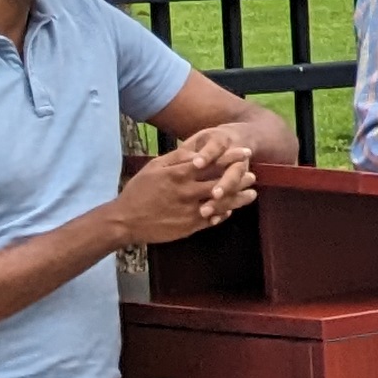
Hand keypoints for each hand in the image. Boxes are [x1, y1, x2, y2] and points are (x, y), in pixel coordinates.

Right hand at [113, 127, 259, 244]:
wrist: (125, 220)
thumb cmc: (139, 190)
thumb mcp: (154, 168)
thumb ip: (177, 159)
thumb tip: (197, 150)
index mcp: (178, 175)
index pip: (211, 163)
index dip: (230, 157)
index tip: (244, 152)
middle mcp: (187, 192)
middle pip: (221, 183)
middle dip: (240, 178)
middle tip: (252, 174)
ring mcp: (190, 211)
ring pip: (222, 203)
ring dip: (239, 198)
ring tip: (251, 194)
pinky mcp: (190, 226)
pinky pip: (212, 219)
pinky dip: (224, 213)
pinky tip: (231, 209)